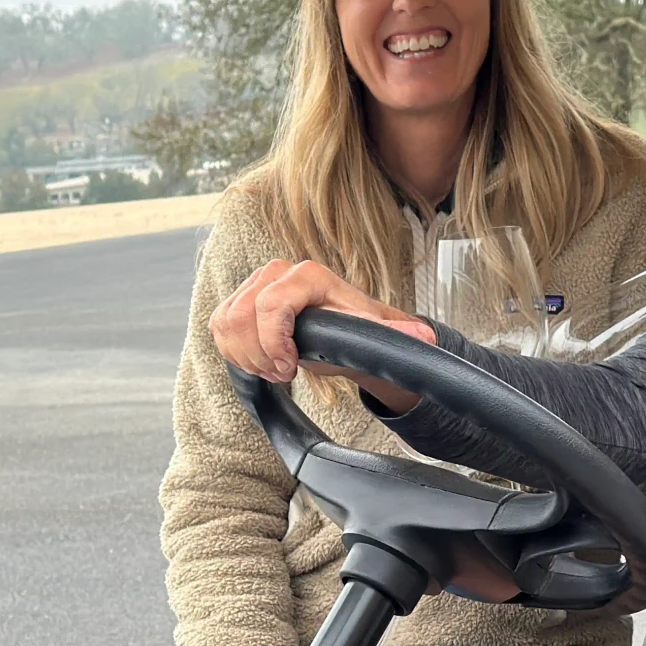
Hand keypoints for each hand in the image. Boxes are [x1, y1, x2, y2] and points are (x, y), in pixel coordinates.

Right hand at [211, 258, 434, 404]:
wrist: (340, 329)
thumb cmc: (356, 329)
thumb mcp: (376, 333)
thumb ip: (398, 335)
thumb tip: (427, 338)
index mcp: (309, 275)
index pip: (270, 304)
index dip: (273, 342)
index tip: (288, 367)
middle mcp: (277, 271)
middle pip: (241, 316)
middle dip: (260, 355)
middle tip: (285, 373)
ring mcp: (254, 283)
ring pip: (226, 323)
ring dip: (247, 356)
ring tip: (275, 368)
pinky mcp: (237, 299)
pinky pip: (218, 327)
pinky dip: (234, 352)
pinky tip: (259, 361)